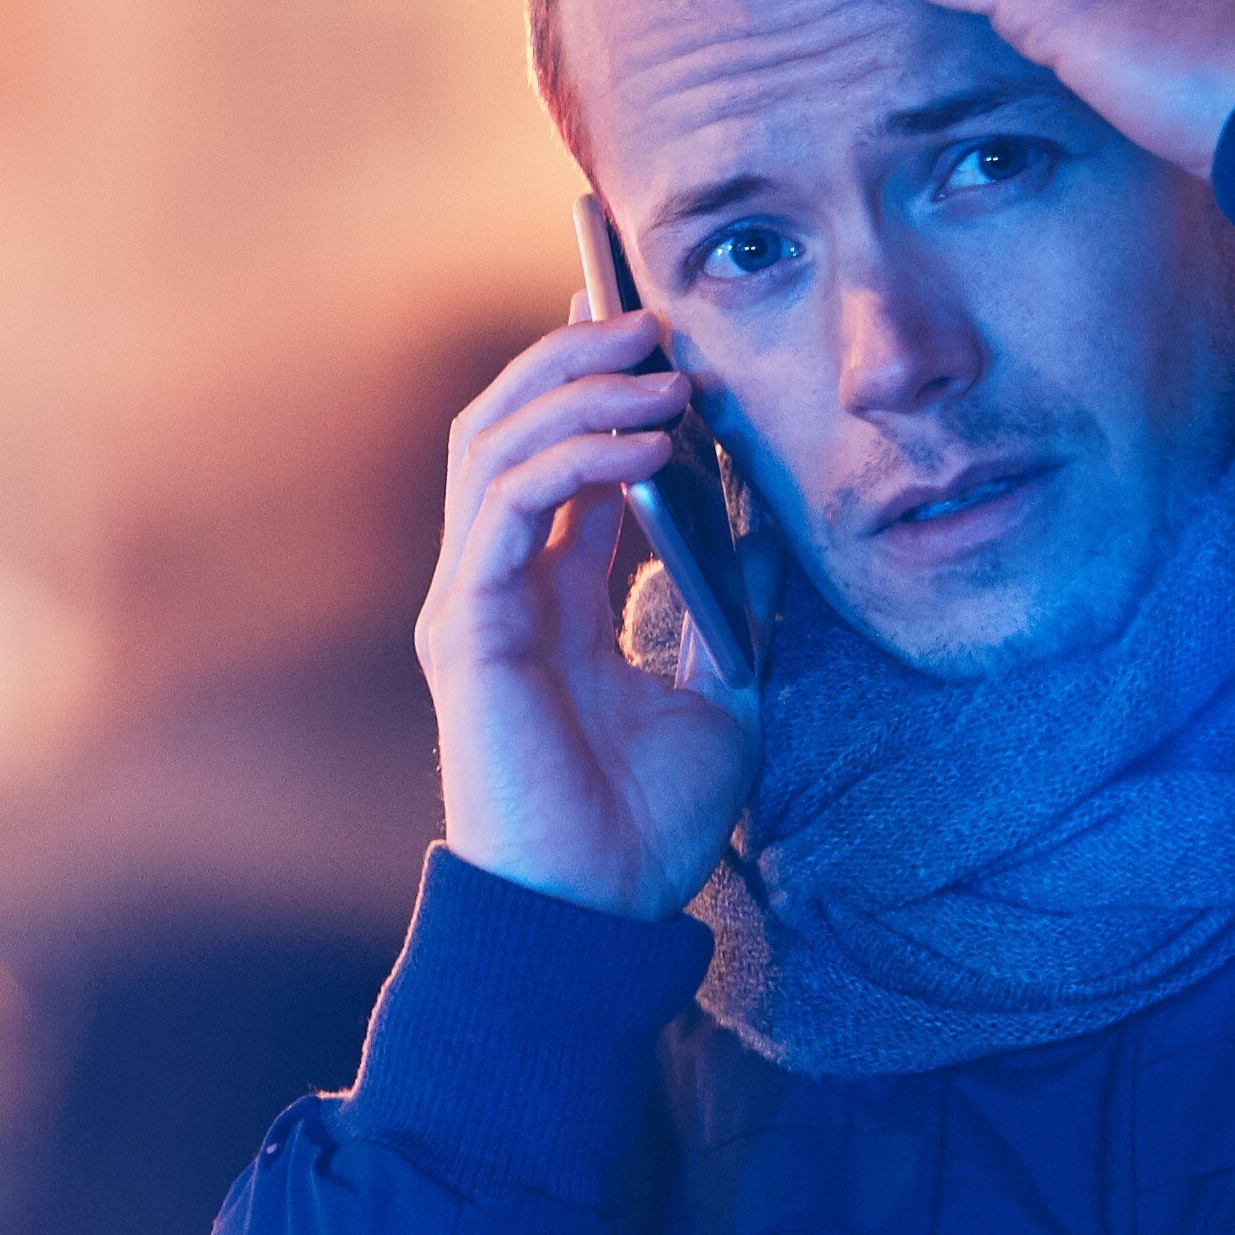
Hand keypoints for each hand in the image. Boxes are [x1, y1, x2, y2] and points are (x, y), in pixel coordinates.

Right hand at [413, 310, 769, 918]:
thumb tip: (767, 519)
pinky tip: (646, 442)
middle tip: (654, 321)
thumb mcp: (725, 691)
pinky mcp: (466, 628)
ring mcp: (472, 602)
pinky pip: (506, 506)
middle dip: (575, 360)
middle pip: (506, 426)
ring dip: (576, 390)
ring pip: (494, 445)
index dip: (592, 381)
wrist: (598, 914)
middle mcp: (498, 586)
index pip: (552, 454)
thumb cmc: (646, 825)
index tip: (652, 325)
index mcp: (549, 598)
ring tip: (660, 368)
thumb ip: (733, 604)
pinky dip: (571, 455)